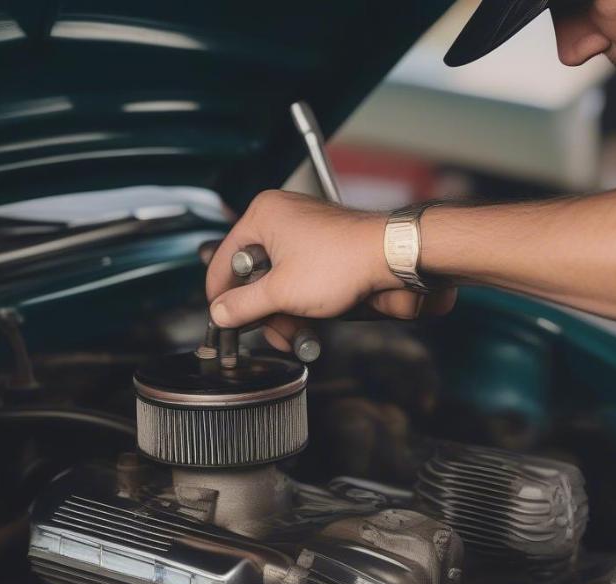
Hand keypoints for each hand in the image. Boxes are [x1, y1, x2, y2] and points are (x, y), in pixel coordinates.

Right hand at [205, 190, 456, 351]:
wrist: (394, 261)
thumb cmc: (345, 260)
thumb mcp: (281, 292)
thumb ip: (243, 306)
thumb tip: (220, 313)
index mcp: (263, 216)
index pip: (224, 258)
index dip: (220, 294)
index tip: (221, 320)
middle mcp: (282, 222)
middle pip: (252, 277)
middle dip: (262, 312)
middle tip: (270, 332)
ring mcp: (305, 239)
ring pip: (277, 286)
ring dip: (283, 317)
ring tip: (295, 336)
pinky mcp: (323, 256)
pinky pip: (299, 285)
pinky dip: (301, 309)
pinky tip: (309, 328)